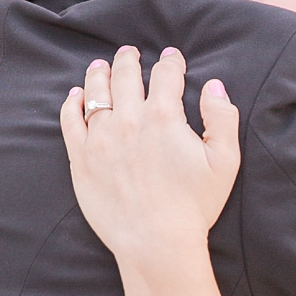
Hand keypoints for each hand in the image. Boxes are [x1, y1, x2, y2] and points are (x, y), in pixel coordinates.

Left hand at [60, 46, 239, 275]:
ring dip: (100, 74)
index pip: (166, 75)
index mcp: (164, 116)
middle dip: (130, 60)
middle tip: (130, 53)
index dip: (171, 62)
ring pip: (96, 92)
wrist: (156, 242)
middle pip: (126, 76)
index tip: (172, 58)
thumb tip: (214, 85)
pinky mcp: (81, 158)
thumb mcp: (225, 161)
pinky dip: (72, 102)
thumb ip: (222, 118)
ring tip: (101, 65)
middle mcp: (129, 120)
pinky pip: (70, 120)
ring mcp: (100, 138)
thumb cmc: (194, 205)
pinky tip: (76, 95)